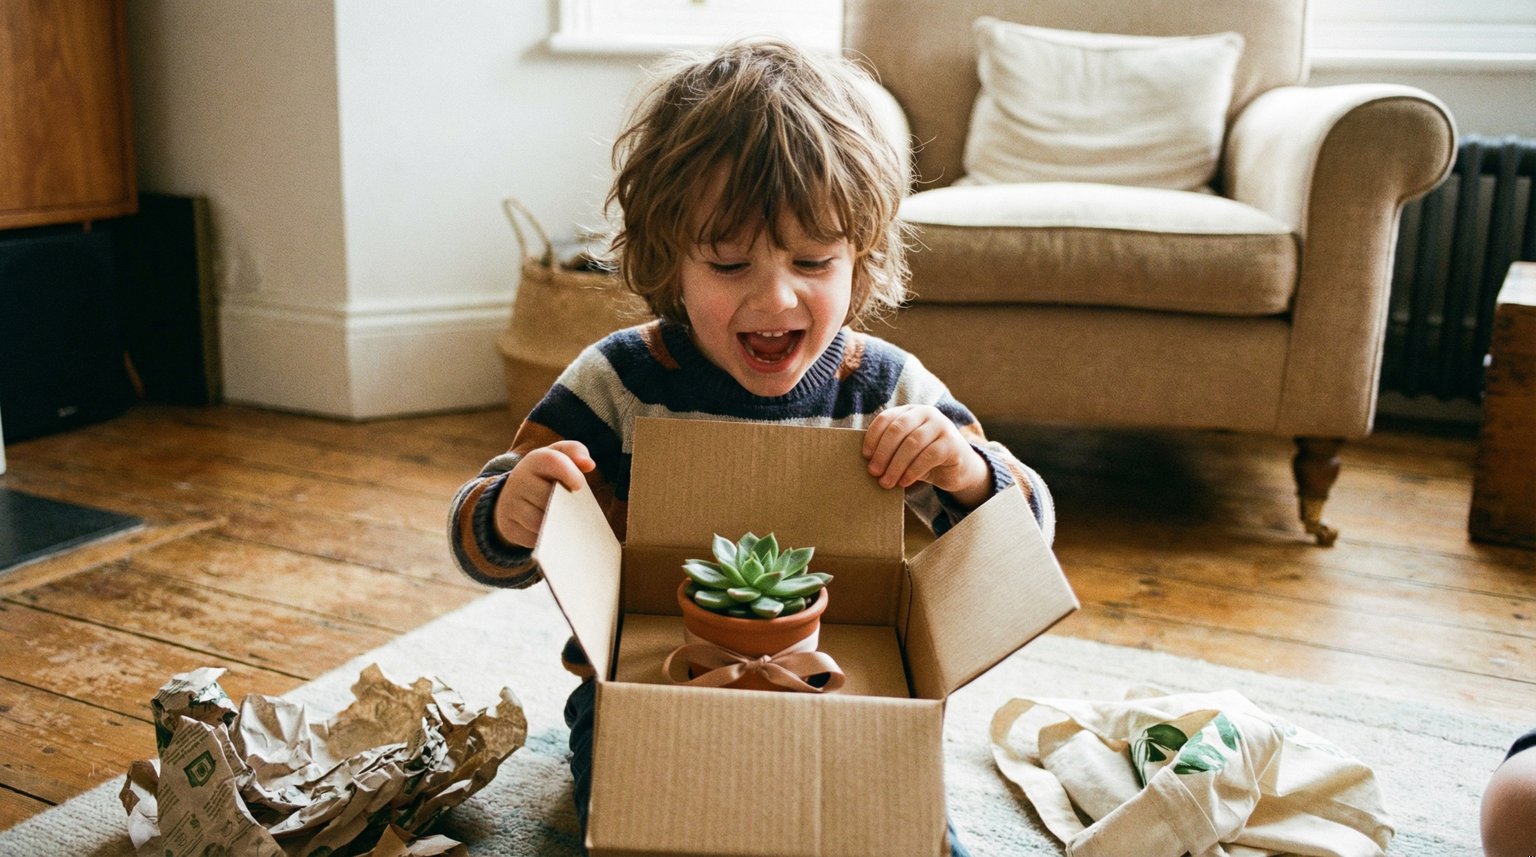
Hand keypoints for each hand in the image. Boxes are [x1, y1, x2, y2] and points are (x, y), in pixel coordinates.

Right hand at [493, 440, 595, 547]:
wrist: (515, 494)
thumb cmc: (547, 474)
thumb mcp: (560, 456)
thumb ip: (576, 452)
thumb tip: (589, 464)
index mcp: (535, 460)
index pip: (552, 461)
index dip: (569, 473)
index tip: (579, 486)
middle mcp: (518, 480)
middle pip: (547, 496)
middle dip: (565, 505)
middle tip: (574, 508)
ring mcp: (510, 504)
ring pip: (539, 520)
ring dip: (557, 523)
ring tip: (566, 520)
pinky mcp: (509, 526)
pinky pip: (533, 537)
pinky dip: (547, 536)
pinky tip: (553, 529)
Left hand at [862, 405, 990, 506]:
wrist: (958, 468)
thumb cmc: (924, 459)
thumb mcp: (905, 450)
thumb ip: (890, 449)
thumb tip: (866, 461)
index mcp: (910, 411)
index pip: (887, 418)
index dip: (873, 437)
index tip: (865, 456)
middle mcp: (927, 413)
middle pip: (898, 429)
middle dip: (883, 452)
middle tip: (873, 472)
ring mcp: (941, 426)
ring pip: (912, 443)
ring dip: (896, 465)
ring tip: (886, 482)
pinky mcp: (952, 443)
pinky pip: (928, 456)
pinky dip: (913, 470)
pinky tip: (904, 482)